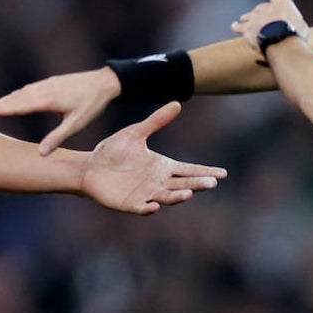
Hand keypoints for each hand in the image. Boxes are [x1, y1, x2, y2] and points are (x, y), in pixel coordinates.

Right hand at [0, 67, 121, 155]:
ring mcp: (46, 84)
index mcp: (47, 99)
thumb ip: (57, 138)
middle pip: (14, 99)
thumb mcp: (76, 124)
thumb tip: (40, 154)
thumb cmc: (92, 105)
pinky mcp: (50, 82)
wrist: (104, 82)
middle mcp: (43, 89)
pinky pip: (27, 89)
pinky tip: (12, 100)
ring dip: (4, 101)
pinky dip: (15, 96)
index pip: (17, 106)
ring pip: (19, 93)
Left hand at [80, 102, 226, 213]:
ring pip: (167, 197)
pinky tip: (154, 206)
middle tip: (212, 183)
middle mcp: (158, 182)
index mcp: (162, 166)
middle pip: (183, 185)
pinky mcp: (130, 204)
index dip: (206, 172)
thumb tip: (177, 103)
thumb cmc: (113, 151)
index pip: (189, 170)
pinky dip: (148, 208)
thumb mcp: (136, 133)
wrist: (89, 167)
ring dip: (178, 197)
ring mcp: (145, 194)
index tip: (223, 174)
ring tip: (189, 193)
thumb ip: (156, 121)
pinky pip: (142, 208)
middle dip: (198, 184)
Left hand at [231, 0, 307, 50]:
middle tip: (267, 24)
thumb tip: (295, 27)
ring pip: (248, 16)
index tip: (277, 5)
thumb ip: (295, 22)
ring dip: (250, 20)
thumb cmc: (295, 35)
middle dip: (263, 15)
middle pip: (260, 7)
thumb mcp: (302, 26)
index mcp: (281, 2)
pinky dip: (237, 26)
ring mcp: (254, 17)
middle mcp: (265, 7)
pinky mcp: (246, 29)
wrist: (282, 43)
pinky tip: (236, 26)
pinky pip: (237, 26)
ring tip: (252, 26)